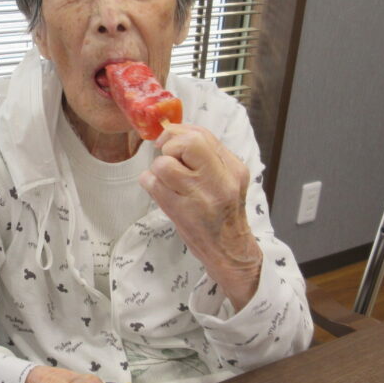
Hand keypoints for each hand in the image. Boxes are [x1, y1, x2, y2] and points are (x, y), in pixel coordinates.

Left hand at [140, 123, 261, 307]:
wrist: (229, 250)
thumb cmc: (224, 214)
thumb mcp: (228, 180)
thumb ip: (209, 157)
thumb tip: (177, 134)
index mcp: (233, 168)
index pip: (202, 134)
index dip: (179, 132)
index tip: (170, 141)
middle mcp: (219, 180)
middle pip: (187, 142)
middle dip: (169, 145)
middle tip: (167, 156)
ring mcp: (199, 197)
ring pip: (164, 164)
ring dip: (158, 168)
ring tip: (167, 180)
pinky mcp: (181, 212)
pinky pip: (152, 184)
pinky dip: (150, 184)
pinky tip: (161, 192)